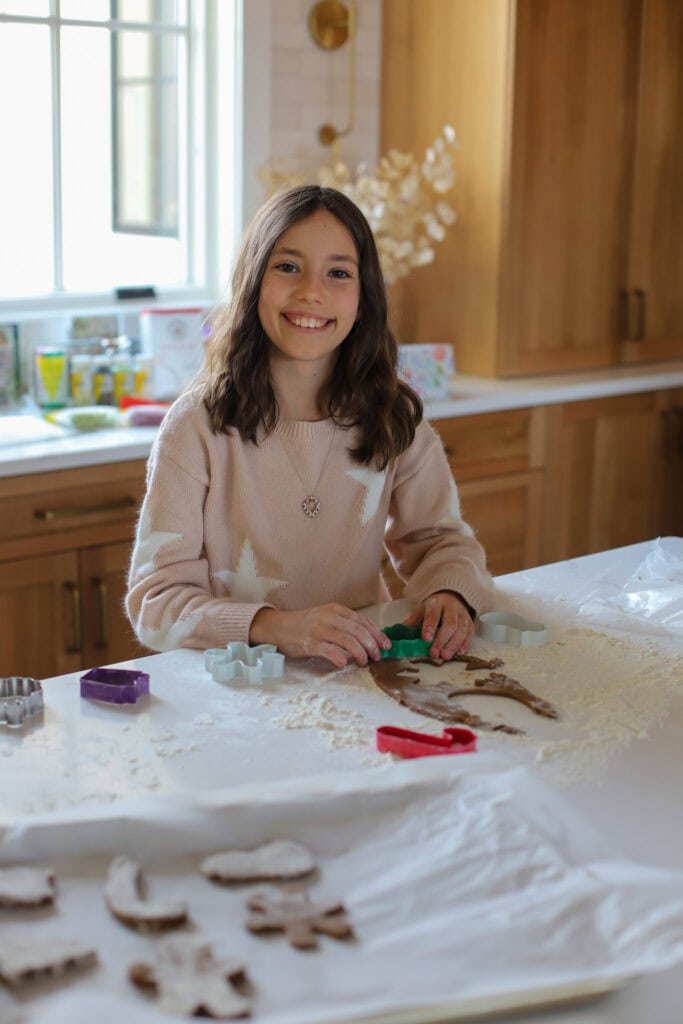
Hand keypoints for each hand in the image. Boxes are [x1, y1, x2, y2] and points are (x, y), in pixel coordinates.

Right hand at [249, 604, 391, 668]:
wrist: (279, 626)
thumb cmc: (306, 624)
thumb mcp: (327, 617)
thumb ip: (344, 624)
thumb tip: (369, 638)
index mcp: (336, 610)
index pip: (362, 621)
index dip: (377, 634)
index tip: (386, 645)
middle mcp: (329, 617)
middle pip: (358, 631)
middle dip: (372, 645)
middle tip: (377, 656)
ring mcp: (319, 629)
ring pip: (347, 640)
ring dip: (360, 653)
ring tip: (364, 662)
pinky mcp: (310, 643)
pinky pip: (328, 650)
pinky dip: (339, 657)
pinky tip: (343, 663)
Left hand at [402, 591, 474, 659]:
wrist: (452, 597)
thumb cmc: (435, 607)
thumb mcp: (421, 611)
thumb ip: (412, 622)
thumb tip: (396, 634)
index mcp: (437, 603)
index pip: (433, 614)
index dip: (430, 627)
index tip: (426, 639)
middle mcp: (452, 607)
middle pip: (449, 624)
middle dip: (442, 640)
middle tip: (435, 654)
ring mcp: (463, 614)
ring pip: (461, 630)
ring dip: (453, 645)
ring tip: (445, 656)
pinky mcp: (470, 622)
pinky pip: (470, 633)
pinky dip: (464, 644)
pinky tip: (458, 653)